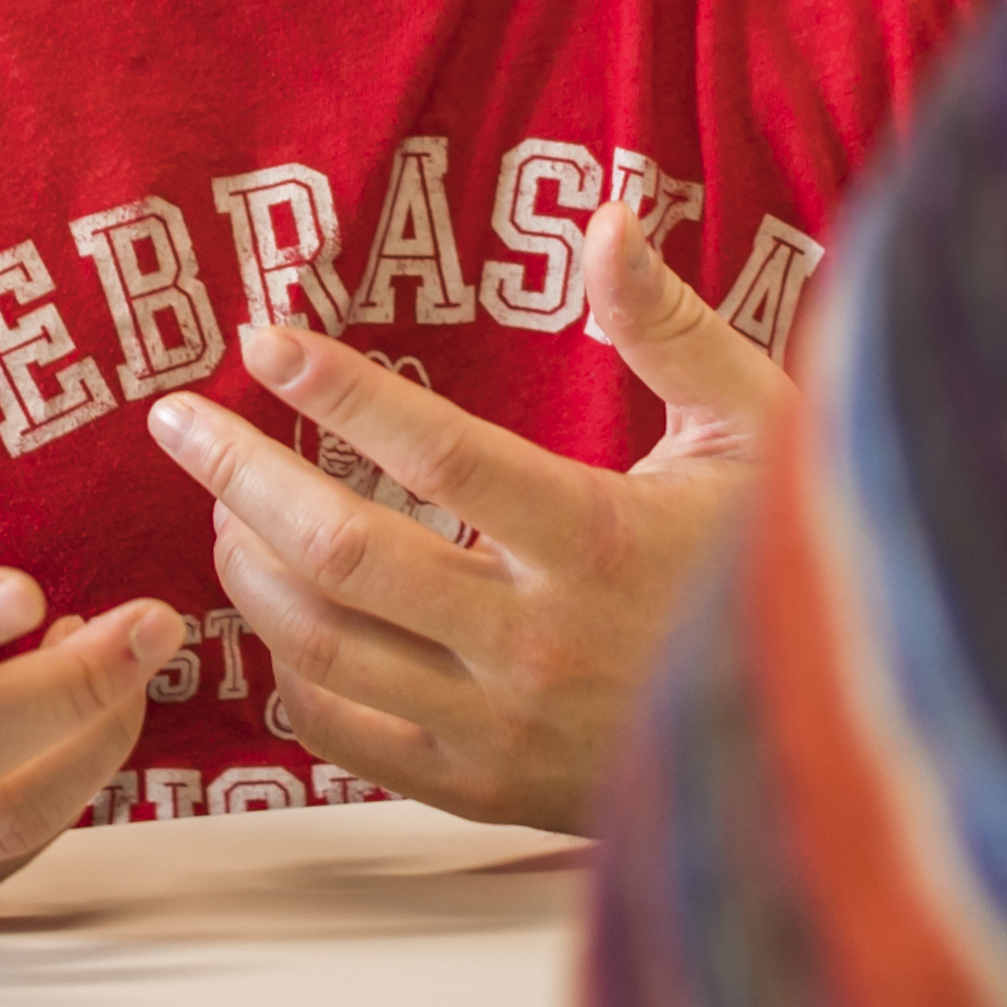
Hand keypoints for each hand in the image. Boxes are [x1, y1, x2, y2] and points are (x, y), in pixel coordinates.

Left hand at [142, 195, 795, 830]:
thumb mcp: (754, 426)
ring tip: (224, 504)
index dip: (340, 390)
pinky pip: (346, 734)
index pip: (437, 452)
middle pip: (345, 553)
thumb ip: (667, 326)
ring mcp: (503, 727)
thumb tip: (608, 216)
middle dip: (241, 475)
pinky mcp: (483, 790)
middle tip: (180, 420)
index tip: (263, 338)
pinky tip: (275, 617)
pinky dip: (288, 673)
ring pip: (324, 645)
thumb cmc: (780, 555)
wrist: (826, 736)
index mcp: (598, 539)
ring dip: (249, 569)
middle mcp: (538, 641)